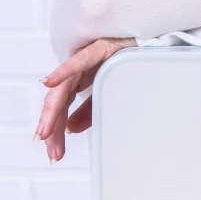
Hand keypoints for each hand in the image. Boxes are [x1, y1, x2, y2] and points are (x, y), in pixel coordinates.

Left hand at [35, 37, 134, 161]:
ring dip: (52, 109)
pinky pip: (80, 61)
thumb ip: (89, 111)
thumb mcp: (109, 95)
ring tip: (45, 130)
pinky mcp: (100, 49)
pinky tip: (48, 82)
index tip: (54, 153)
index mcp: (81, 81)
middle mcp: (80, 70)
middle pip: (59, 101)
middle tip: (49, 149)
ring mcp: (88, 59)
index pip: (63, 108)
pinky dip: (63, 71)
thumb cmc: (133, 66)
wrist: (155, 46)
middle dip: (52, 126)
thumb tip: (70, 129)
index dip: (56, 131)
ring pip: (64, 87)